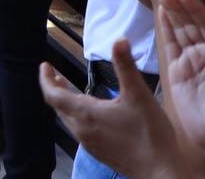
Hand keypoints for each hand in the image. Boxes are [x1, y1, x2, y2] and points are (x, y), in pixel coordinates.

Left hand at [39, 39, 179, 177]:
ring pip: (69, 120)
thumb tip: (119, 39)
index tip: (45, 66)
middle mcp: (82, 130)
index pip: (53, 95)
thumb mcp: (138, 95)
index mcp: (85, 114)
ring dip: (66, 103)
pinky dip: (77, 116)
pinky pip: (80, 131)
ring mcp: (90, 144)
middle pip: (59, 107)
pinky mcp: (100, 153)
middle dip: (55, 89)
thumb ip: (126, 66)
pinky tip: (91, 114)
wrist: (160, 172)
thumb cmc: (149, 133)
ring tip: (70, 91)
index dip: (45, 79)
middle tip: (55, 75)